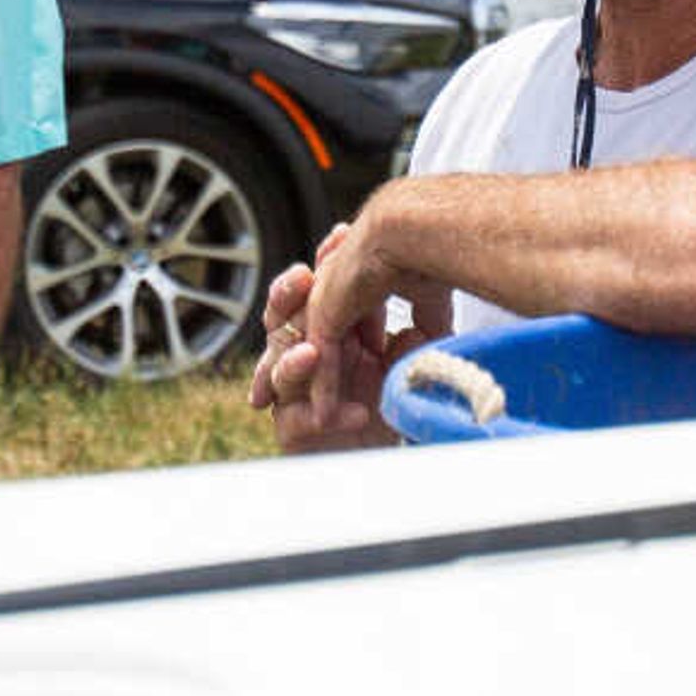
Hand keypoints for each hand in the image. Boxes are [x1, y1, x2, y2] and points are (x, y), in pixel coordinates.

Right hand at [247, 252, 398, 454]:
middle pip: (281, 316)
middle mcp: (300, 354)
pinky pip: (296, 419)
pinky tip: (350, 412)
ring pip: (276, 367)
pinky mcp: (292, 428)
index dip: (324, 262)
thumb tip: (419, 325)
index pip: (316, 288)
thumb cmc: (379, 403)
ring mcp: (291, 391)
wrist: (366, 459)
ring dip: (293, 359)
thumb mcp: (399, 366)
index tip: (340, 236)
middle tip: (303, 278)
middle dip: (288, 296)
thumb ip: (405, 342)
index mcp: (325, 330)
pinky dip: (320, 414)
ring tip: (312, 352)